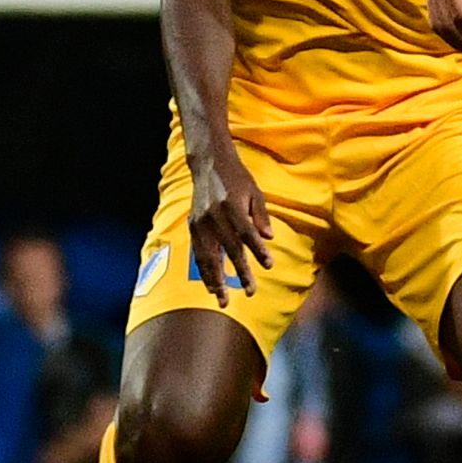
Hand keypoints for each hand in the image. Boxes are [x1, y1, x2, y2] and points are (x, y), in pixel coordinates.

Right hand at [186, 139, 277, 300]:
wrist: (208, 163)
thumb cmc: (237, 178)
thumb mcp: (255, 192)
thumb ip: (261, 215)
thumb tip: (268, 239)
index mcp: (232, 206)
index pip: (247, 234)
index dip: (258, 251)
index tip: (269, 266)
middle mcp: (214, 216)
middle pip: (228, 249)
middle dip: (239, 273)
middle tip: (250, 292)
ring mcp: (200, 222)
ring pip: (208, 256)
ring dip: (216, 279)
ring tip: (223, 299)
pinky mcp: (192, 225)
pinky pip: (198, 253)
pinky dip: (204, 270)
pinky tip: (210, 285)